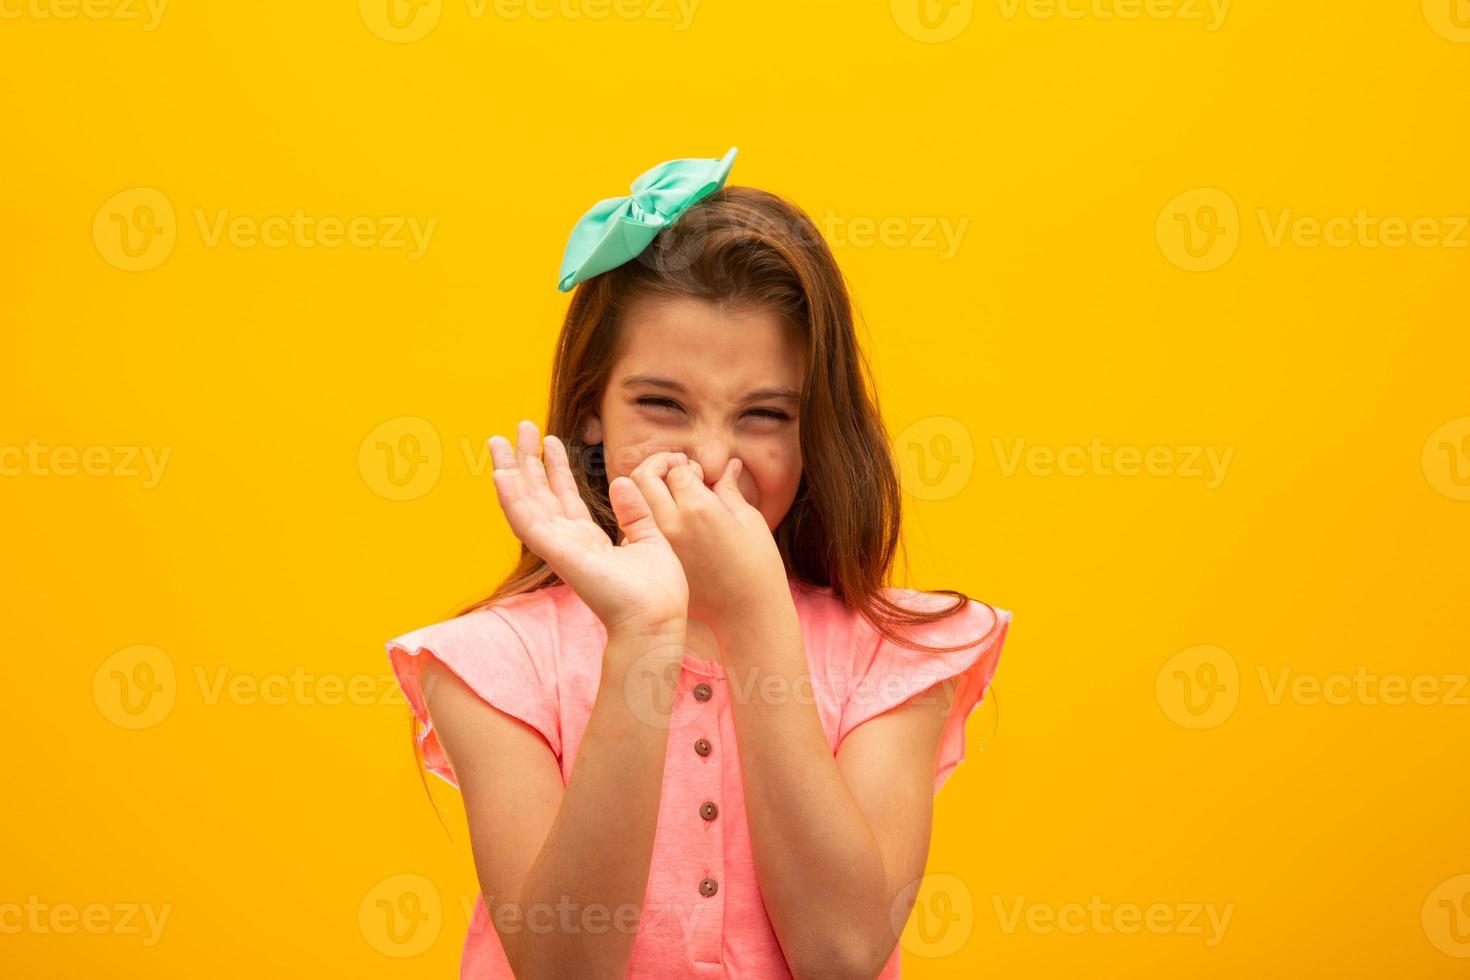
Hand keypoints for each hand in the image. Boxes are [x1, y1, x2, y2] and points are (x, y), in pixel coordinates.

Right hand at [488, 420, 689, 635]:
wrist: (656, 619)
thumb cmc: (656, 592)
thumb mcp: (649, 539)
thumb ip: (634, 512)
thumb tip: (622, 482)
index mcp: (587, 540)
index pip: (563, 497)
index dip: (554, 468)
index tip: (549, 440)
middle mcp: (567, 542)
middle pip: (538, 495)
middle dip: (527, 461)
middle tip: (519, 428)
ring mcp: (559, 548)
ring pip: (524, 504)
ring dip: (510, 472)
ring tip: (499, 441)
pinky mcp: (558, 553)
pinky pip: (527, 522)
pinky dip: (512, 498)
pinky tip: (502, 474)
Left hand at [639, 456, 790, 633]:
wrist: (746, 614)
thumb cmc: (758, 565)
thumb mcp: (749, 520)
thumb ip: (730, 490)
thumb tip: (728, 466)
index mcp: (698, 507)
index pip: (676, 470)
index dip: (687, 467)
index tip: (698, 474)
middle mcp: (672, 523)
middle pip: (644, 478)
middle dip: (658, 468)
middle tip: (674, 472)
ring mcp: (660, 543)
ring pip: (635, 503)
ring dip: (648, 491)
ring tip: (670, 495)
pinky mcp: (657, 561)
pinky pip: (637, 530)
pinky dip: (646, 517)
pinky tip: (669, 521)